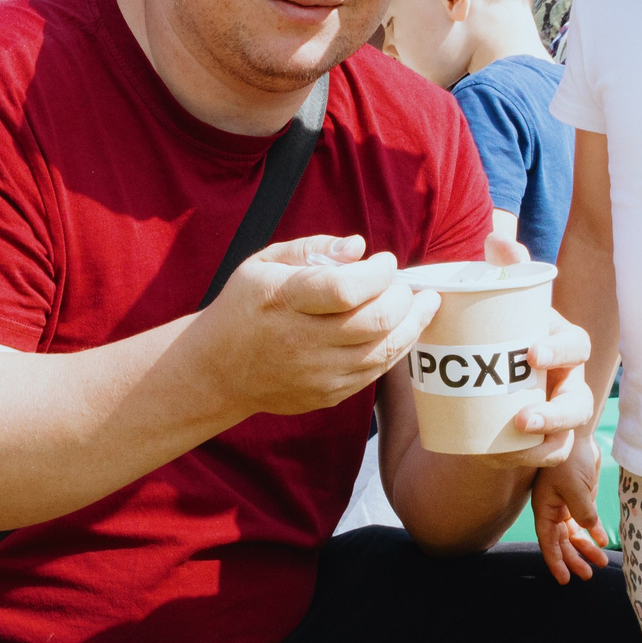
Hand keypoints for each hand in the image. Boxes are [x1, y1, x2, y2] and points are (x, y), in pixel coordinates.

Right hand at [194, 234, 435, 419]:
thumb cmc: (245, 307)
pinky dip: (395, 348)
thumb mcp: (263, 264)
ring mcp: (316, 374)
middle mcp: (301, 341)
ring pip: (384, 351)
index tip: (385, 261)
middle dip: (403, 298)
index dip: (378, 273)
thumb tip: (359, 247)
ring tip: (424, 304)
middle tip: (406, 284)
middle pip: (375, 322)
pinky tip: (402, 329)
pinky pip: (375, 372)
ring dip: (412, 324)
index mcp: (283, 301)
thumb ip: (312, 248)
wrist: (217, 370)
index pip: (346, 289)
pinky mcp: (327, 395)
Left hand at [477, 233, 592, 468]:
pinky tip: (513, 456)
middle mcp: (567, 379)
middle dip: (557, 409)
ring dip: (549, 437)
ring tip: (518, 437)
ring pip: (570, 430)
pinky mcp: (547, 440)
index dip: (559, 349)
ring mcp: (560, 412)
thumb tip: (498, 236)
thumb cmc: (498, 335)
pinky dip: (537, 456)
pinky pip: (554, 455)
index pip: (576, 344)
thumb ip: (501, 271)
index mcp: (558, 343)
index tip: (531, 353)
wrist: (482, 382)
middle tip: (524, 414)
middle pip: (579, 398)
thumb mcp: (496, 304)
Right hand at [530, 436, 607, 584]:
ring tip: (599, 564)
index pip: (548, 541)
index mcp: (545, 508)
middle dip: (573, 559)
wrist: (576, 433)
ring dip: (586, 549)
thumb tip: (593, 534)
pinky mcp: (581, 498)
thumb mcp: (575, 487)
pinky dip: (594, 533)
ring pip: (575, 534)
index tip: (565, 579)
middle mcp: (553, 509)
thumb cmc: (568, 458)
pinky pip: (586, 522)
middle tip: (587, 575)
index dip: (555, 561)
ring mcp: (567, 504)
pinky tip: (604, 542)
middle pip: (562, 541)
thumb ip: (584, 512)